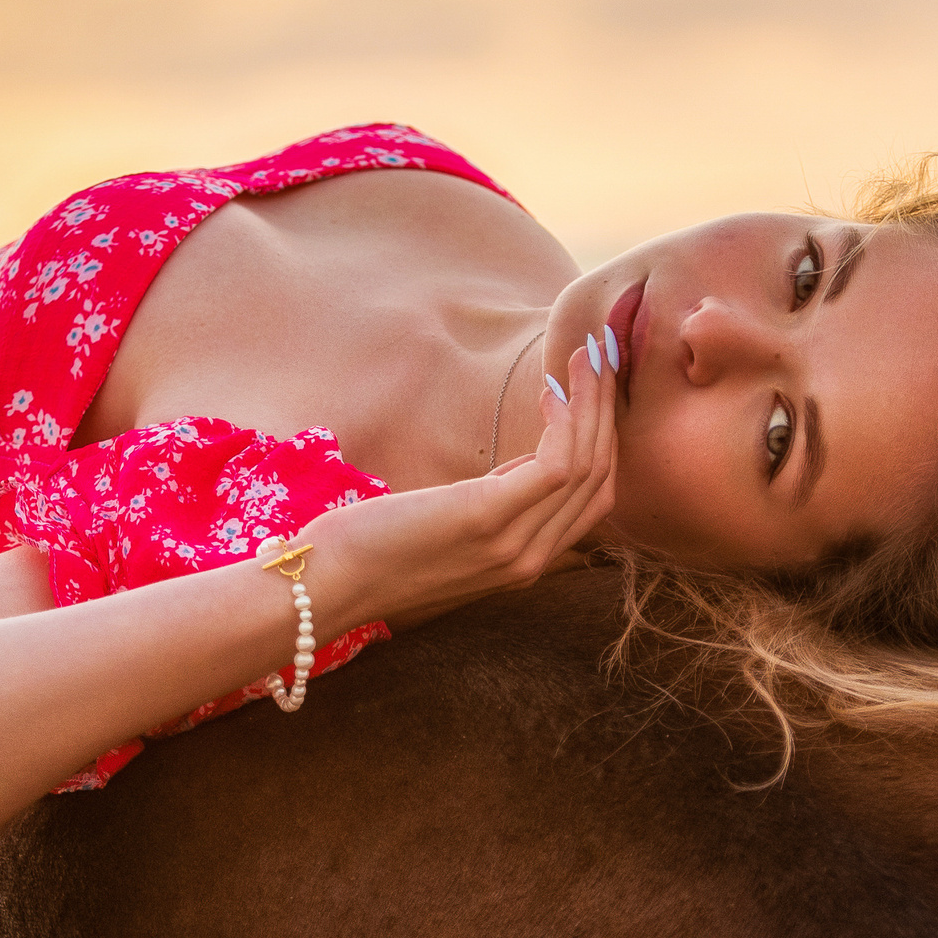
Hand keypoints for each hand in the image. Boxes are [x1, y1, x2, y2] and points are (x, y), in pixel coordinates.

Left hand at [314, 333, 619, 630]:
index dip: (605, 437)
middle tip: (604, 356)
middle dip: (607, 410)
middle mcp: (533, 559)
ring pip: (588, 465)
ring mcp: (515, 544)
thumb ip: (496, 503)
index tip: (598, 388)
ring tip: (588, 357)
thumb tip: (523, 464)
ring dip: (593, 403)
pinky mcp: (488, 518)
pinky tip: (552, 389)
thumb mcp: (454, 526)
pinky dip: (566, 420)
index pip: (596, 498)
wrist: (330, 582)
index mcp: (527, 560)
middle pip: (601, 476)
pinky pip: (557, 465)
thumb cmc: (377, 548)